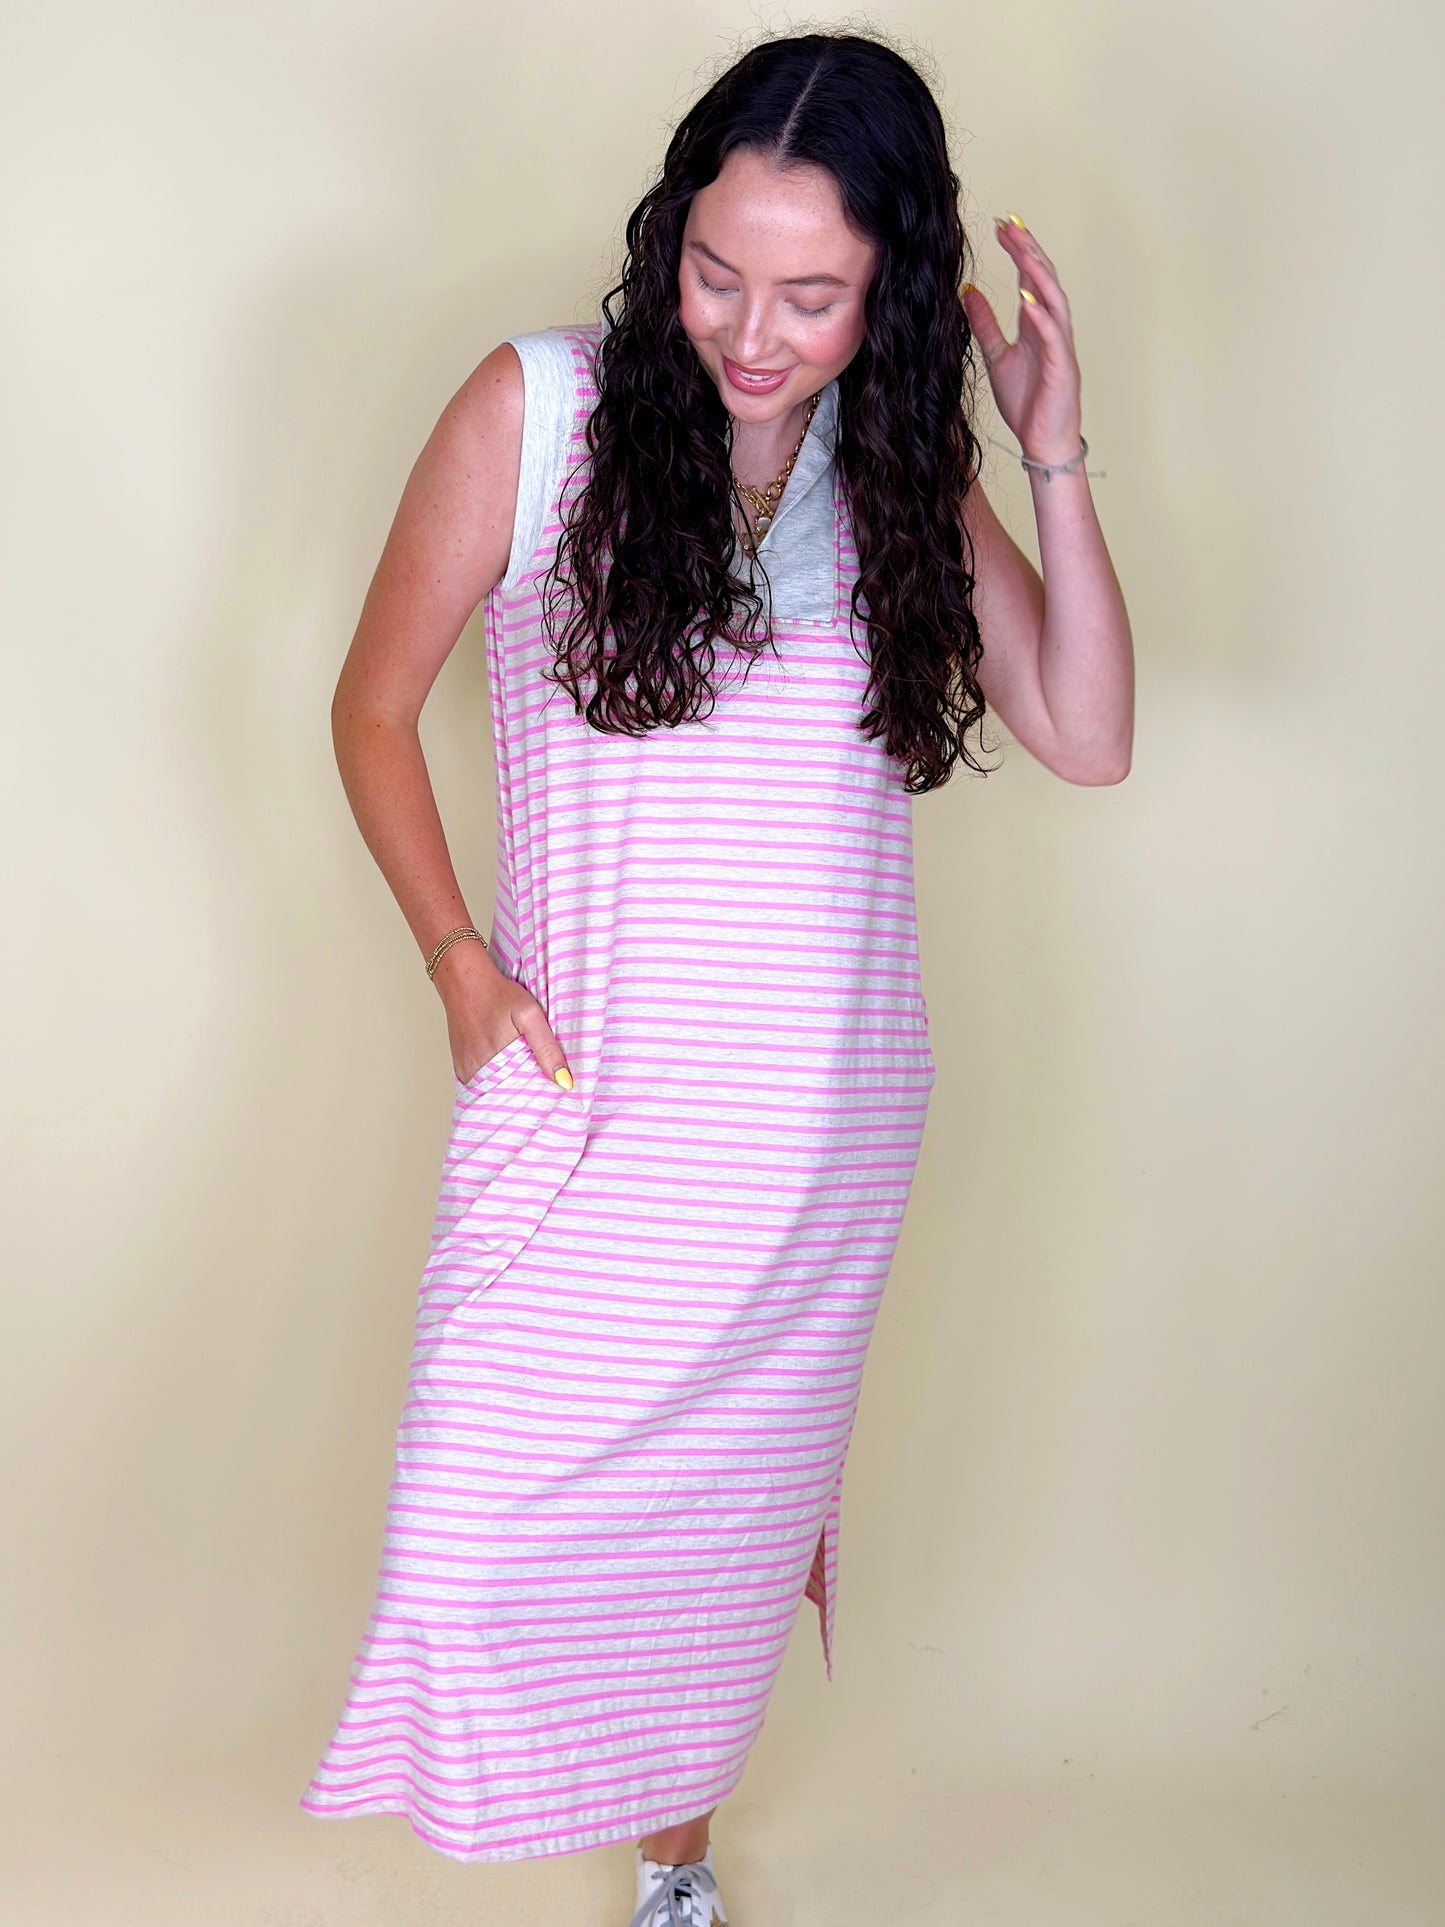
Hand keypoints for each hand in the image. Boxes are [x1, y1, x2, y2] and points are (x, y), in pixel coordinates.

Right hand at [432, 940, 574, 1089]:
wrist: (464, 980)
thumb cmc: (497, 994)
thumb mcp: (530, 1015)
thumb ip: (547, 1049)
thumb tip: (564, 1081)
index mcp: (495, 1064)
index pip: (522, 1096)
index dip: (537, 1093)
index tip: (551, 1091)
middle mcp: (476, 1072)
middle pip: (507, 1094)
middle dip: (523, 1090)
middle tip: (539, 1076)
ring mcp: (466, 1071)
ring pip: (494, 1089)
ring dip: (508, 1083)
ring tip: (522, 1067)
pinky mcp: (460, 1067)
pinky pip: (481, 1081)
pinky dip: (494, 1077)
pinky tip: (504, 1063)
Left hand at [963, 212, 1083, 466]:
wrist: (1041, 441)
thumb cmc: (1027, 403)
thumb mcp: (996, 357)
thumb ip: (985, 324)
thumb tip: (967, 292)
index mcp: (1037, 324)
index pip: (1030, 277)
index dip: (1018, 250)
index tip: (1001, 226)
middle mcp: (1053, 328)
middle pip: (1044, 279)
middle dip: (1029, 249)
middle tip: (1011, 223)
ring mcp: (1060, 346)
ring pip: (1054, 300)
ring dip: (1039, 273)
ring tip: (1022, 248)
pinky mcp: (1062, 367)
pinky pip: (1054, 336)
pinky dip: (1041, 315)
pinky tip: (1027, 299)